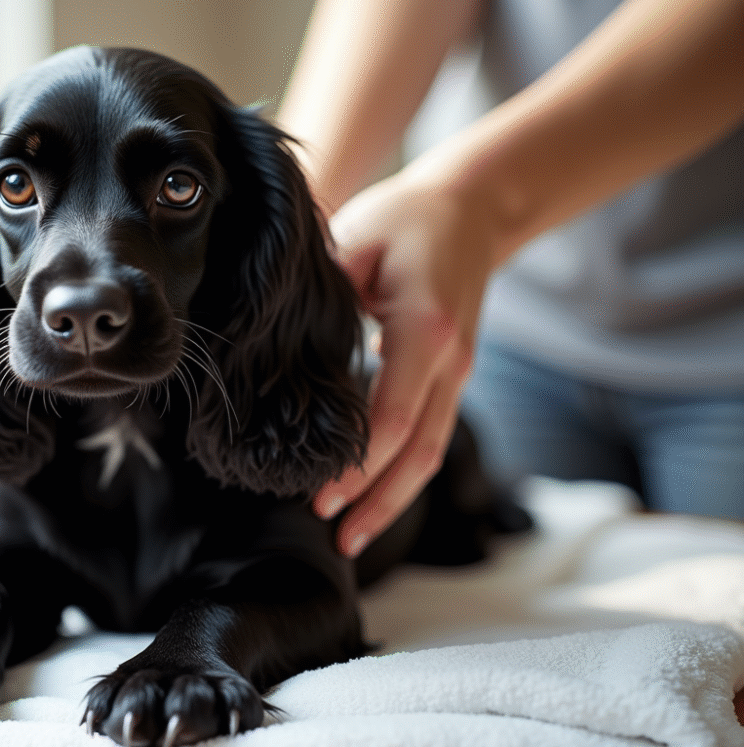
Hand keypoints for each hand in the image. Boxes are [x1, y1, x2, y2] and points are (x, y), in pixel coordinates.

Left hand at [314, 167, 494, 556]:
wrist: (474, 209)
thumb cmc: (409, 219)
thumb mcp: (360, 237)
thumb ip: (326, 286)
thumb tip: (273, 331)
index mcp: (427, 329)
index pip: (395, 415)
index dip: (360, 464)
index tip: (323, 497)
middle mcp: (452, 361)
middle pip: (419, 451)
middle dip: (378, 500)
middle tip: (335, 536)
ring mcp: (458, 373)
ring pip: (430, 453)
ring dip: (394, 499)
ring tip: (353, 537)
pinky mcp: (451, 377)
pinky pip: (430, 435)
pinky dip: (402, 473)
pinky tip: (372, 495)